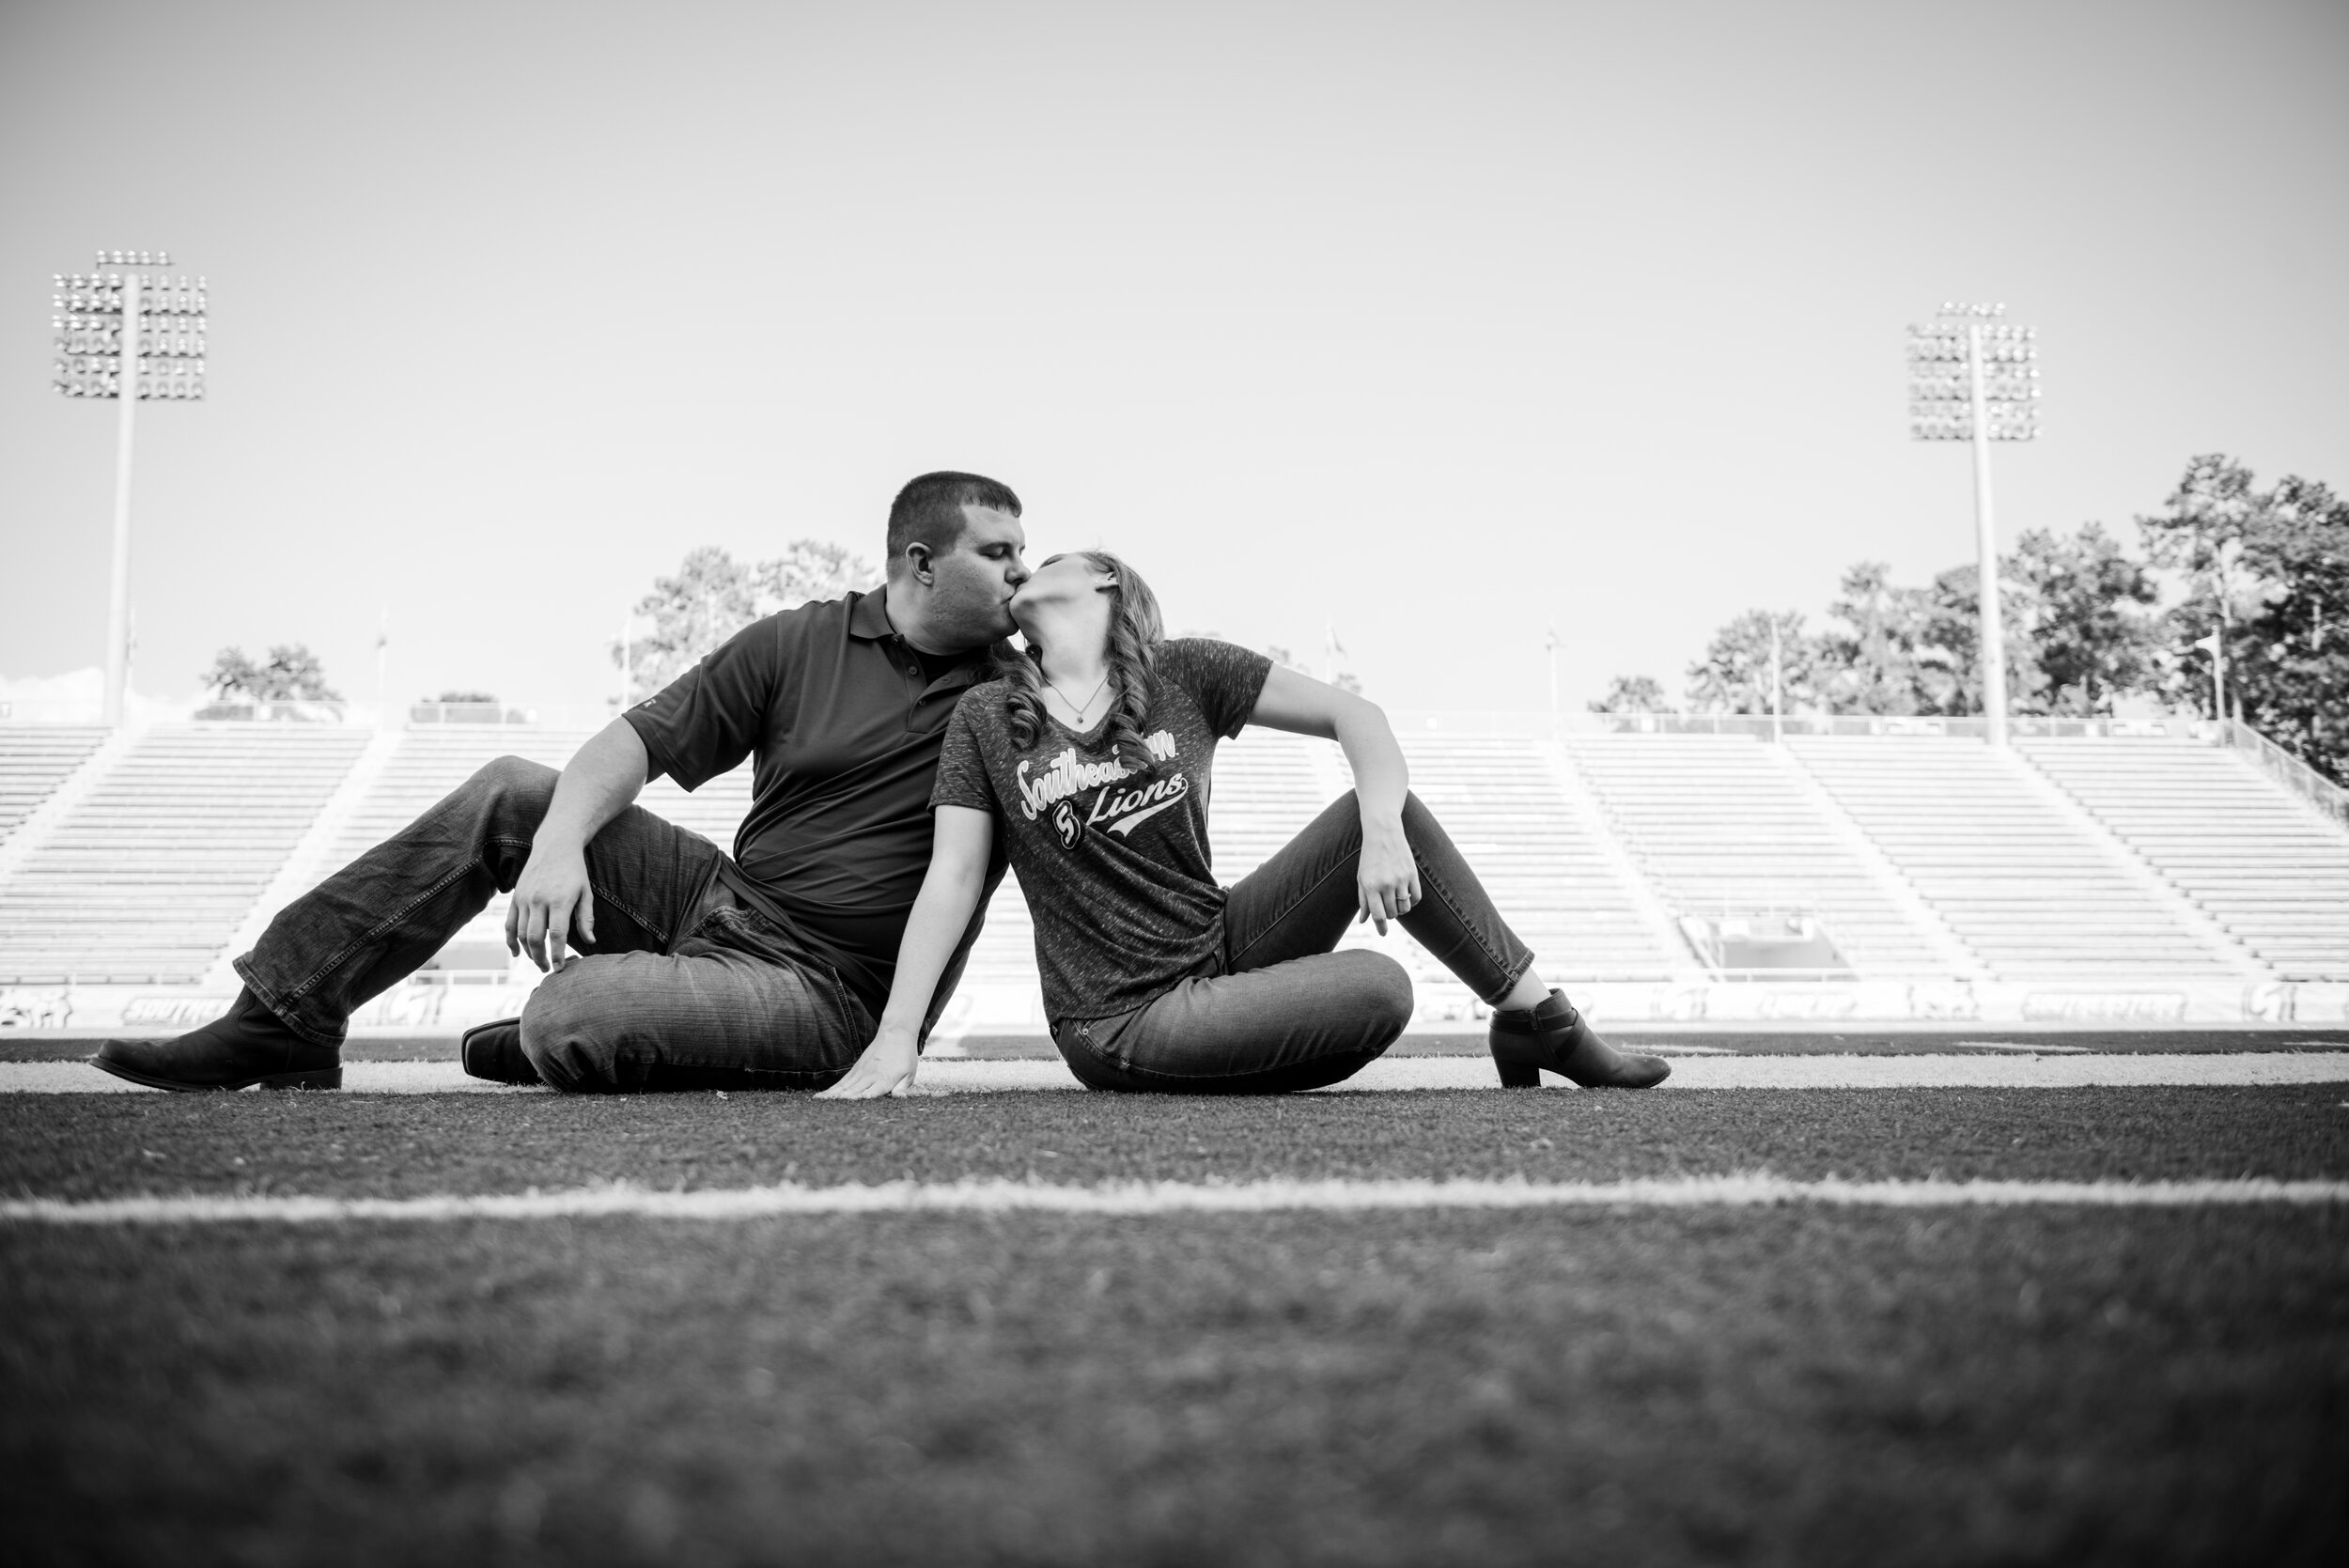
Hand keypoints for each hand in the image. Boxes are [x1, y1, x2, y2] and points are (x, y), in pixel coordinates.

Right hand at [505, 843, 594, 971]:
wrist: (554, 846)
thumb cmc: (575, 872)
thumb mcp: (586, 892)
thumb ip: (586, 918)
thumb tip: (590, 941)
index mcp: (559, 900)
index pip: (557, 934)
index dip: (557, 954)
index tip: (559, 969)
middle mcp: (538, 900)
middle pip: (534, 937)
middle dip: (540, 958)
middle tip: (548, 970)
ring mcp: (524, 898)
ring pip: (520, 933)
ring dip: (528, 951)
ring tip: (538, 961)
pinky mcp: (515, 897)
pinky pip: (509, 924)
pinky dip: (511, 941)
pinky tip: (517, 953)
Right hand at [817, 1026, 921, 1099]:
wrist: (895, 1033)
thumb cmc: (904, 1055)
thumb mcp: (909, 1073)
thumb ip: (902, 1087)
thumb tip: (899, 1098)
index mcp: (883, 1079)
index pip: (869, 1094)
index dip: (858, 1101)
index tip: (847, 1109)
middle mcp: (869, 1076)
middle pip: (852, 1092)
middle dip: (839, 1102)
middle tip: (825, 1112)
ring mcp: (860, 1072)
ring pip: (843, 1087)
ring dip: (831, 1095)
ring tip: (817, 1103)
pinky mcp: (856, 1069)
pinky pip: (842, 1082)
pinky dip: (832, 1089)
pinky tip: (822, 1096)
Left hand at [1356, 817, 1420, 935]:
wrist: (1383, 833)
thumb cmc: (1369, 858)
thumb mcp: (1361, 878)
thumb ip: (1363, 900)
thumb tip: (1364, 920)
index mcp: (1370, 885)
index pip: (1378, 915)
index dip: (1380, 927)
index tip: (1383, 934)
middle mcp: (1386, 884)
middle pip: (1392, 913)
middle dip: (1389, 915)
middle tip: (1386, 908)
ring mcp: (1401, 879)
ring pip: (1404, 908)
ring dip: (1400, 909)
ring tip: (1395, 901)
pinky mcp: (1413, 874)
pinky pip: (1416, 899)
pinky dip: (1412, 902)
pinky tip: (1406, 897)